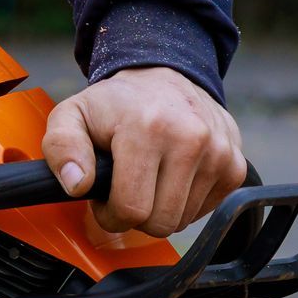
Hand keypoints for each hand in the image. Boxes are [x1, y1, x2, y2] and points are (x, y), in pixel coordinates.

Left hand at [41, 67, 244, 237]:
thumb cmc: (115, 104)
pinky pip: (205, 212)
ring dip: (161, 208)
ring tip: (150, 177)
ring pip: (183, 222)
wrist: (164, 75)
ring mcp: (219, 153)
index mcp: (148, 128)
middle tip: (128, 187)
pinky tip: (174, 176)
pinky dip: (186, 202)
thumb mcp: (73, 116)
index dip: (111, 214)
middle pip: (160, 223)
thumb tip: (77, 184)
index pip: (131, 210)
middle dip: (137, 215)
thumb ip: (62, 148)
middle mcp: (191, 138)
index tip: (106, 196)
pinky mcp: (234, 166)